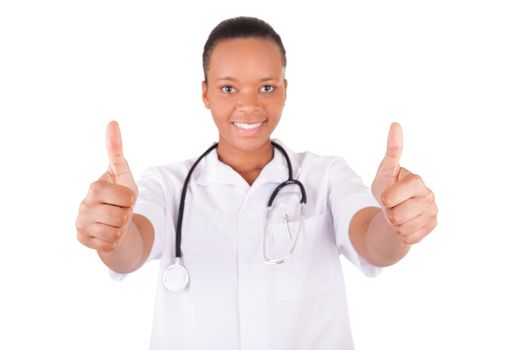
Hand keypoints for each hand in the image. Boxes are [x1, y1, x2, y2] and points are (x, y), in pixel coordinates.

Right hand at [76, 121, 137, 251]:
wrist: (113, 221)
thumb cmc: (119, 195)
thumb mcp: (122, 173)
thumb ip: (116, 150)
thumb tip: (112, 122)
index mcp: (95, 188)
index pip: (127, 197)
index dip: (131, 199)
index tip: (124, 197)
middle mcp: (83, 206)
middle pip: (122, 216)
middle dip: (127, 215)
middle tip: (120, 211)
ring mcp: (81, 224)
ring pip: (116, 232)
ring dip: (121, 228)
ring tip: (115, 221)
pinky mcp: (83, 240)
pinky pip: (109, 244)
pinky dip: (115, 240)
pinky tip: (108, 232)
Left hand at [371, 122, 437, 243]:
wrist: (394, 210)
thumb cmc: (389, 187)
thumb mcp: (385, 170)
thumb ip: (392, 150)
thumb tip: (395, 124)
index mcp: (417, 181)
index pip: (391, 197)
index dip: (385, 199)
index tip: (388, 195)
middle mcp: (429, 196)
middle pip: (396, 216)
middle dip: (388, 213)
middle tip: (393, 206)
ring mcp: (432, 213)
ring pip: (402, 228)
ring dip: (394, 224)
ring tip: (398, 214)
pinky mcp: (431, 227)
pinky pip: (408, 238)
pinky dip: (401, 234)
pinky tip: (405, 224)